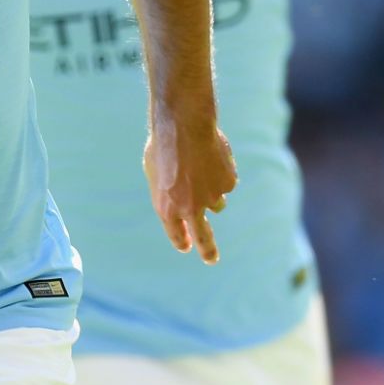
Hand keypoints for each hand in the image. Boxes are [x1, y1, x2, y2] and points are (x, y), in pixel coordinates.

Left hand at [145, 117, 237, 264]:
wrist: (184, 126)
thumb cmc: (164, 146)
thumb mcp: (155, 173)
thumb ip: (169, 192)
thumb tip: (181, 199)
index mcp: (167, 208)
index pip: (176, 233)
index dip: (182, 240)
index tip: (187, 246)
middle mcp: (190, 208)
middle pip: (204, 237)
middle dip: (208, 250)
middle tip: (211, 259)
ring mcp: (212, 198)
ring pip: (217, 203)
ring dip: (211, 192)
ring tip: (200, 168)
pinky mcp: (228, 184)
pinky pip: (226, 183)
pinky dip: (220, 174)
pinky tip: (211, 157)